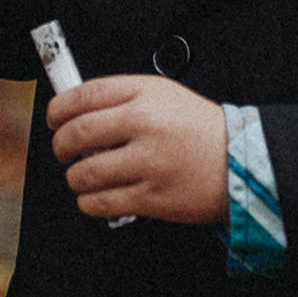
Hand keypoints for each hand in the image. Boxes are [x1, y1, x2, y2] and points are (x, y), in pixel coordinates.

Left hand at [47, 75, 225, 225]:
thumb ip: (124, 99)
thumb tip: (75, 113)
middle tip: (64, 152)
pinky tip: (96, 197)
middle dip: (61, 146)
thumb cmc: (201, 131)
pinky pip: (100, 203)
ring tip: (84, 176)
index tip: (54, 120)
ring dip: (75, 178)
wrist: (243, 162)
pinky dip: (89, 202)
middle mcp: (145, 124)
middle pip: (77, 133)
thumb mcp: (167, 97)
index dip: (58, 110)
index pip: (83, 96)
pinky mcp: (151, 197)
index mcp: (146, 93)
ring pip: (83, 173)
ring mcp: (148, 162)